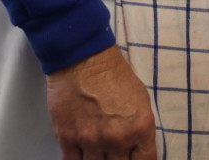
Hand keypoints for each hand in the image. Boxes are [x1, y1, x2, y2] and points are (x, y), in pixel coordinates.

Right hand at [45, 45, 156, 159]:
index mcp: (140, 127)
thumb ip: (139, 129)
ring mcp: (91, 141)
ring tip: (99, 153)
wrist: (83, 59)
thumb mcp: (141, 100)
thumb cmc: (114, 75)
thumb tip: (136, 149)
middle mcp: (117, 139)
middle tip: (115, 155)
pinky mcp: (68, 139)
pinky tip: (82, 157)